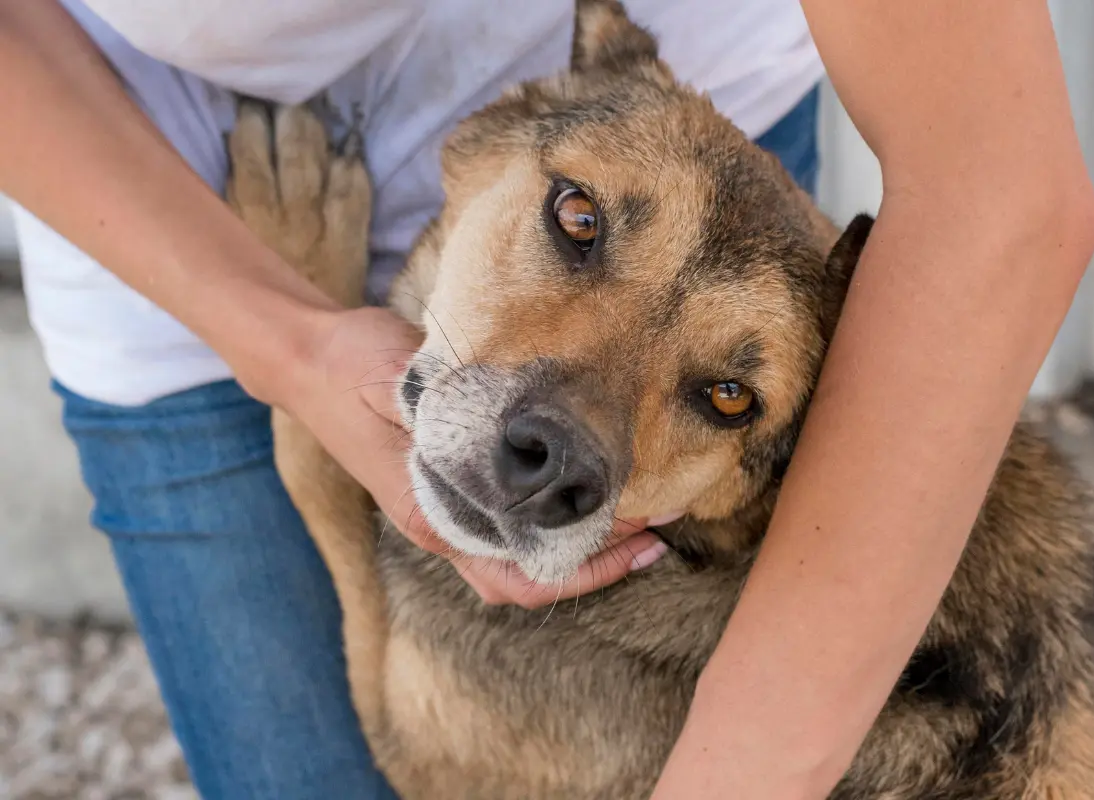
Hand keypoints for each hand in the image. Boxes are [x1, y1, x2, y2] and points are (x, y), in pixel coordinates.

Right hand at [267, 305, 666, 607]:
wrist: (315, 359)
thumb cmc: (356, 371)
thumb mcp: (401, 386)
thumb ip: (449, 421)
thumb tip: (511, 448)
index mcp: (434, 516)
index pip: (523, 574)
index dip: (589, 567)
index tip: (642, 536)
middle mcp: (446, 527)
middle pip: (532, 579)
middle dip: (599, 565)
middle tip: (659, 530)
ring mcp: (450, 511)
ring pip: (525, 557)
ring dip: (582, 546)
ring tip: (640, 517)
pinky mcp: (457, 487)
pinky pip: (515, 525)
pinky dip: (557, 520)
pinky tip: (591, 492)